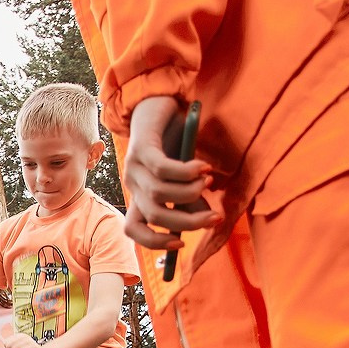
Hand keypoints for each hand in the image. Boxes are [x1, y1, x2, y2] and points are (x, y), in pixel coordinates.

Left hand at [121, 95, 215, 251]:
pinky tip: (203, 168)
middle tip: (215, 217)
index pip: (134, 230)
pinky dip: (186, 173)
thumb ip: (193, 198)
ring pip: (158, 194)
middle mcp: (133, 185)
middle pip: (154, 216)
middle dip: (187, 222)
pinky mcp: (140, 148)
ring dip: (189, 193)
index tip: (180, 244)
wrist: (159, 103)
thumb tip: (209, 220)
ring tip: (208, 181)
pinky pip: (162, 169)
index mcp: (140, 196)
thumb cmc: (174, 140)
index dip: (154, 242)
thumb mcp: (187, 176)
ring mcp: (133, 167)